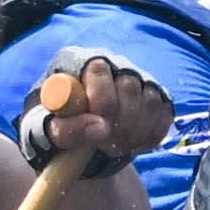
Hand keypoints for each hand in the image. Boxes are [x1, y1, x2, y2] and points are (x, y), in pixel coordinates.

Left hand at [22, 52, 172, 173]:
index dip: (102, 99)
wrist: (77, 144)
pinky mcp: (157, 97)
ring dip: (135, 132)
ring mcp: (137, 79)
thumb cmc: (54, 129)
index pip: (98, 68)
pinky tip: (132, 145)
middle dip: (120, 123)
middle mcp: (111, 63)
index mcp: (78, 61)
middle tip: (107, 146)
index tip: (98, 127)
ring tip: (114, 148)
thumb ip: (63, 127)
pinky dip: (150, 136)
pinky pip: (165, 114)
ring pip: (150, 101)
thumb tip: (98, 128)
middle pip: (129, 85)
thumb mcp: (44, 131)